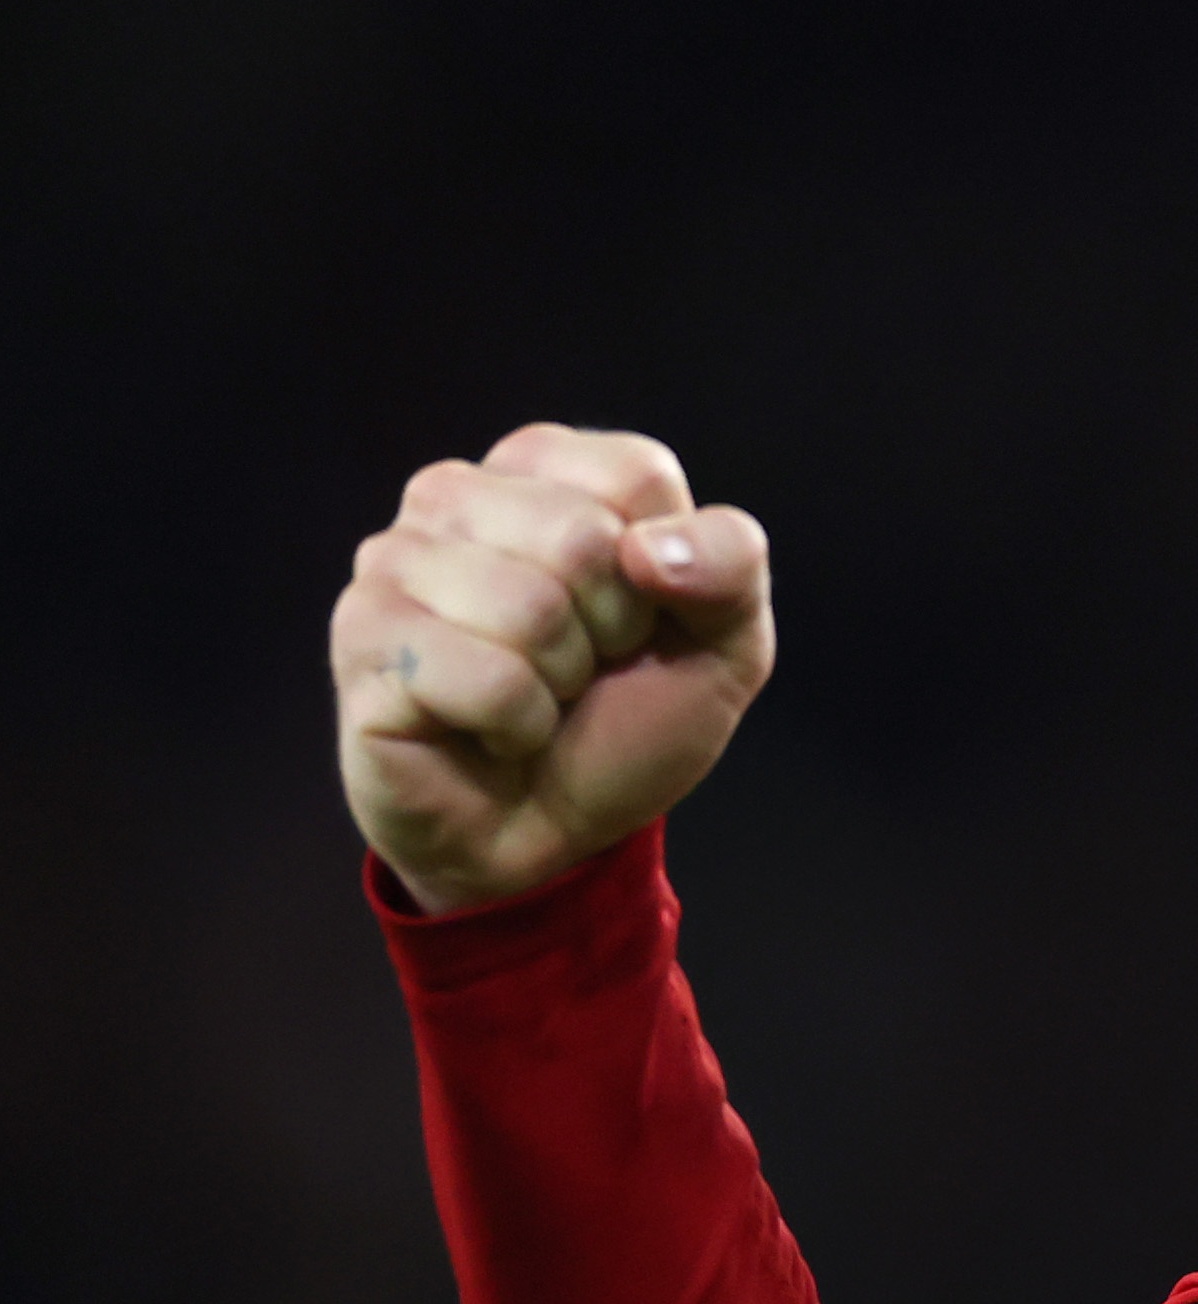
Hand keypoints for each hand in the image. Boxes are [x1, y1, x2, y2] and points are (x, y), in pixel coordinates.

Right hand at [331, 424, 773, 912]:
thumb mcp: (724, 642)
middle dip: (610, 631)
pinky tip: (491, 730)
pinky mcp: (363, 636)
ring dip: (559, 682)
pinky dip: (517, 726)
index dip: (669, 572)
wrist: (555, 836)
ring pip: (530, 607)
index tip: (638, 616)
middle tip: (580, 670)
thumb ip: (729, 563)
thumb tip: (652, 548)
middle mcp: (455, 493)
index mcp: (544, 467)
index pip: (637, 474)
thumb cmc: (626, 722)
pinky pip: (486, 678)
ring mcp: (394, 559)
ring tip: (533, 697)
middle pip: (582, 537)